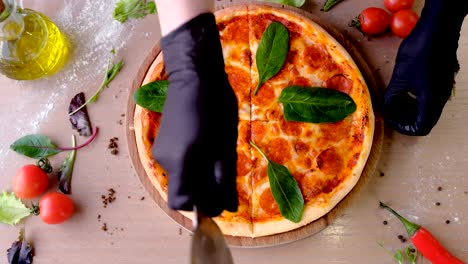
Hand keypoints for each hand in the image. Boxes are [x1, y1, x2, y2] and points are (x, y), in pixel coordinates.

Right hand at [152, 13, 238, 216]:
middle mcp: (165, 160)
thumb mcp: (222, 147)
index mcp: (180, 162)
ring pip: (181, 176)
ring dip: (198, 175)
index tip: (216, 200)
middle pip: (181, 190)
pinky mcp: (162, 142)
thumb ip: (221, 179)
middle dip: (202, 190)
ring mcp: (160, 150)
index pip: (180, 202)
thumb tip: (226, 207)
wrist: (194, 77)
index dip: (199, 206)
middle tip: (222, 176)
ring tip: (215, 155)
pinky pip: (177, 163)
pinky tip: (204, 146)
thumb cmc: (214, 109)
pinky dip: (191, 163)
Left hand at [383, 0, 467, 135]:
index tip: (390, 118)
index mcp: (432, 101)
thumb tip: (385, 108)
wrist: (437, 29)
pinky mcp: (442, 78)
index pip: (420, 128)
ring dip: (410, 107)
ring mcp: (444, 87)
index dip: (403, 127)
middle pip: (424, 119)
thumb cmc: (418, 53)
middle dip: (405, 118)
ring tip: (394, 100)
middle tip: (390, 110)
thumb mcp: (399, 78)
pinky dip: (416, 98)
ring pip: (427, 107)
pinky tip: (403, 88)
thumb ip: (392, 97)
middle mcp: (441, 98)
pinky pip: (430, 96)